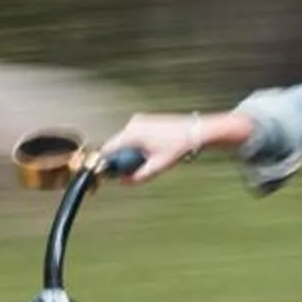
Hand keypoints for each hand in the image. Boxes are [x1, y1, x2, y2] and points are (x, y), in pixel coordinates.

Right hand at [101, 110, 245, 183]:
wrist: (194, 131)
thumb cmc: (177, 147)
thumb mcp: (156, 167)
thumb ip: (137, 177)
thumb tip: (124, 182)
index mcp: (131, 134)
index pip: (108, 149)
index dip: (106, 163)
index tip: (109, 173)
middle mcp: (132, 124)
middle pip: (116, 144)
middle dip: (120, 158)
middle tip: (129, 171)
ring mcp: (138, 120)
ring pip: (124, 140)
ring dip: (128, 152)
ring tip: (145, 161)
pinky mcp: (145, 120)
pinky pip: (132, 135)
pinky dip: (135, 145)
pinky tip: (149, 152)